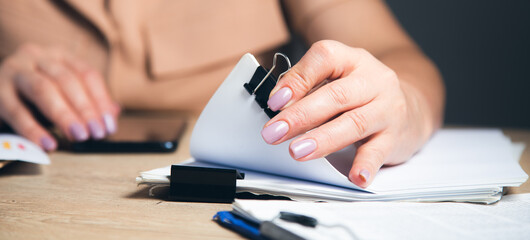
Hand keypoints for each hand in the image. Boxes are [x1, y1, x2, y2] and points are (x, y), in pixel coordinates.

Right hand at [0, 43, 119, 150]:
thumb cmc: (36, 94)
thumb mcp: (64, 93)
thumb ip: (88, 101)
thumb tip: (113, 113)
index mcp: (59, 55)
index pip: (86, 74)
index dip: (101, 100)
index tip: (109, 125)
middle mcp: (37, 57)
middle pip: (66, 80)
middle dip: (85, 108)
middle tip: (96, 133)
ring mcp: (14, 72)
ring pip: (43, 90)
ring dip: (64, 115)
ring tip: (78, 136)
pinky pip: (16, 111)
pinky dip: (34, 130)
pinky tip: (48, 144)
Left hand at [261, 40, 433, 187]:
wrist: (410, 106)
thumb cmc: (360, 92)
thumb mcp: (335, 77)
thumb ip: (307, 85)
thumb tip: (278, 103)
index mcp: (351, 59)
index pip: (325, 58)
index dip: (298, 79)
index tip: (275, 101)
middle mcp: (372, 80)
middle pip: (336, 95)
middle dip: (301, 115)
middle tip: (274, 132)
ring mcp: (386, 108)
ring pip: (355, 123)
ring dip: (323, 139)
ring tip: (298, 151)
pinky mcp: (394, 136)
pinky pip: (380, 151)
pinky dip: (366, 165)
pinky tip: (355, 176)